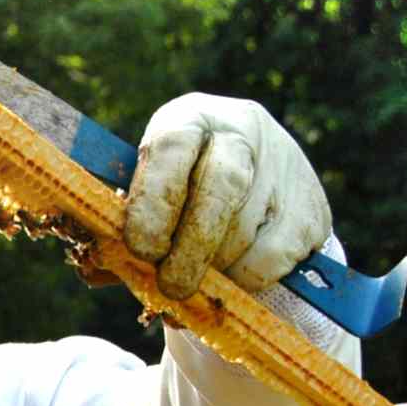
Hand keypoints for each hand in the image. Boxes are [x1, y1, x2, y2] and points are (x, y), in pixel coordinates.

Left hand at [124, 93, 330, 299]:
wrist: (254, 183)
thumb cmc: (178, 194)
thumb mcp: (147, 195)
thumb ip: (120, 230)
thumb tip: (94, 268)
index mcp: (187, 118)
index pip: (172, 148)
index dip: (154, 202)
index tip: (141, 249)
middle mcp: (242, 130)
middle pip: (220, 189)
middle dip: (190, 248)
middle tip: (170, 287)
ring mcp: (285, 165)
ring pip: (246, 231)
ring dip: (215, 269)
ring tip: (195, 281)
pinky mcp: (312, 208)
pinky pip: (274, 257)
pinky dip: (246, 280)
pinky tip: (230, 279)